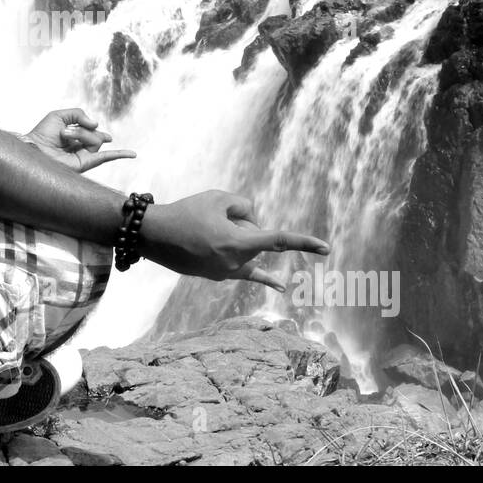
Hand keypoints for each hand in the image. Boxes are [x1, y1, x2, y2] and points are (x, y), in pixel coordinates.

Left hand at [21, 107, 135, 173]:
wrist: (34, 149)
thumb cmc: (41, 134)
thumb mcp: (59, 115)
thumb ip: (79, 113)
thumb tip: (96, 124)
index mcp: (74, 137)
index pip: (90, 129)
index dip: (88, 126)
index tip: (80, 128)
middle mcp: (80, 147)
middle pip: (94, 133)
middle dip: (81, 129)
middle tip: (63, 134)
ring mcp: (83, 156)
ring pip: (95, 139)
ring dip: (80, 134)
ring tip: (64, 137)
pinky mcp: (85, 163)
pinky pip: (106, 157)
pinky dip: (120, 155)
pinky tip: (133, 154)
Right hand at [139, 190, 328, 289]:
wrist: (155, 236)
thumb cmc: (186, 213)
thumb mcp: (219, 197)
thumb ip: (245, 206)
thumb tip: (254, 223)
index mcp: (238, 244)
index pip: (279, 241)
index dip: (304, 242)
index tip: (326, 249)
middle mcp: (236, 263)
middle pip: (257, 237)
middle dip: (243, 223)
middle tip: (211, 219)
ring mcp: (228, 273)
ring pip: (248, 248)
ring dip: (234, 235)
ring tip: (205, 231)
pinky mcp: (219, 276)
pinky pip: (247, 273)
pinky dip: (264, 277)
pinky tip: (280, 286)